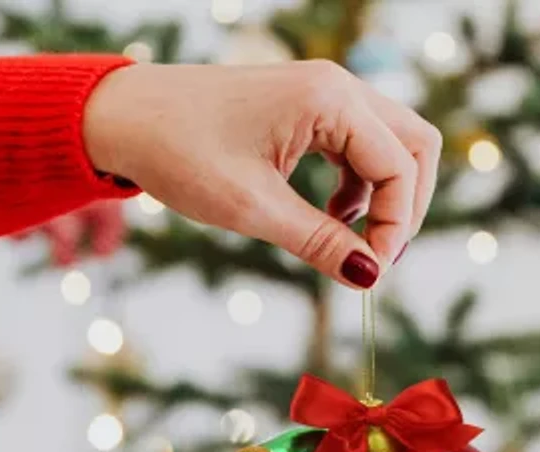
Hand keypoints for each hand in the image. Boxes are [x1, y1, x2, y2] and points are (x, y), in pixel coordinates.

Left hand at [83, 60, 441, 288]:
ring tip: (346, 235)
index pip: (400, 167)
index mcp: (328, 100)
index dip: (396, 227)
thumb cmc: (178, 153)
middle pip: (414, 145)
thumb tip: (368, 277)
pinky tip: (330, 212)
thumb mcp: (253, 208)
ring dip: (383, 195)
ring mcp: (323, 93)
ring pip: (390, 144)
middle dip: (406, 206)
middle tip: (378, 255)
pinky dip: (358, 184)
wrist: (124, 117)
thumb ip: (319, 242)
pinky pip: (359, 145)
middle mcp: (336, 86)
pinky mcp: (307, 107)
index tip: (371, 272)